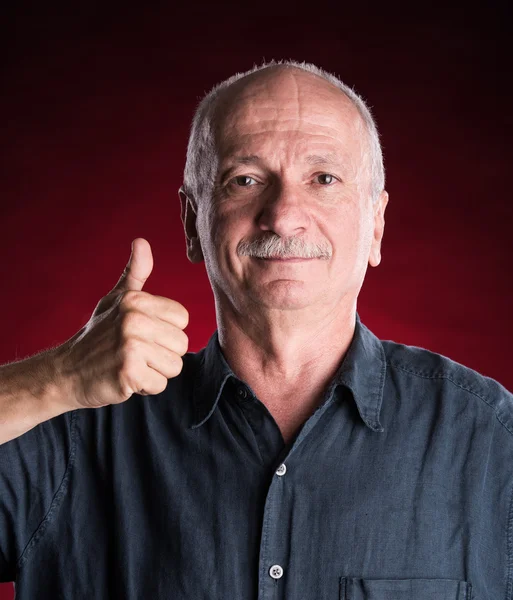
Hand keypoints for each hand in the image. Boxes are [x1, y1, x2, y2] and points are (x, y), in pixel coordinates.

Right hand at [58, 238, 188, 409]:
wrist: (67, 372)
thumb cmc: (98, 335)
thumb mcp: (116, 300)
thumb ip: (135, 273)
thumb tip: (142, 242)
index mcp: (136, 301)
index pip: (182, 319)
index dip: (166, 331)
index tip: (143, 334)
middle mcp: (134, 319)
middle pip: (182, 345)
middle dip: (162, 354)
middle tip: (136, 353)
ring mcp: (130, 346)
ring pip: (174, 366)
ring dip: (155, 372)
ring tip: (132, 364)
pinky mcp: (128, 372)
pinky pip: (160, 384)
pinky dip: (145, 387)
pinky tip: (126, 378)